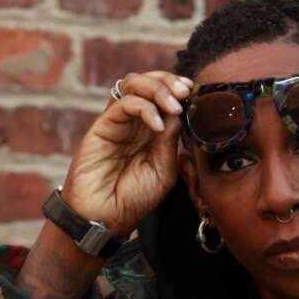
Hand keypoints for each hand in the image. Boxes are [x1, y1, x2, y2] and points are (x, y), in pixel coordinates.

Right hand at [61, 71, 192, 237]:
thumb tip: (180, 112)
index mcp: (152, 130)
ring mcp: (118, 122)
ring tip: (174, 105)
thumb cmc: (135, 198)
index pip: (165, 95)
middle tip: (185, 92)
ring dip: (157, 88)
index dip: (179, 88)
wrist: (105, 217)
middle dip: (169, 81)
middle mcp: (135, 121)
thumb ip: (171, 141)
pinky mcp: (102, 127)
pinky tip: (157, 126)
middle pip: (148, 81)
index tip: (196, 92)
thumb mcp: (165, 170)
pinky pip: (122, 104)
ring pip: (133, 84)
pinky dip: (144, 108)